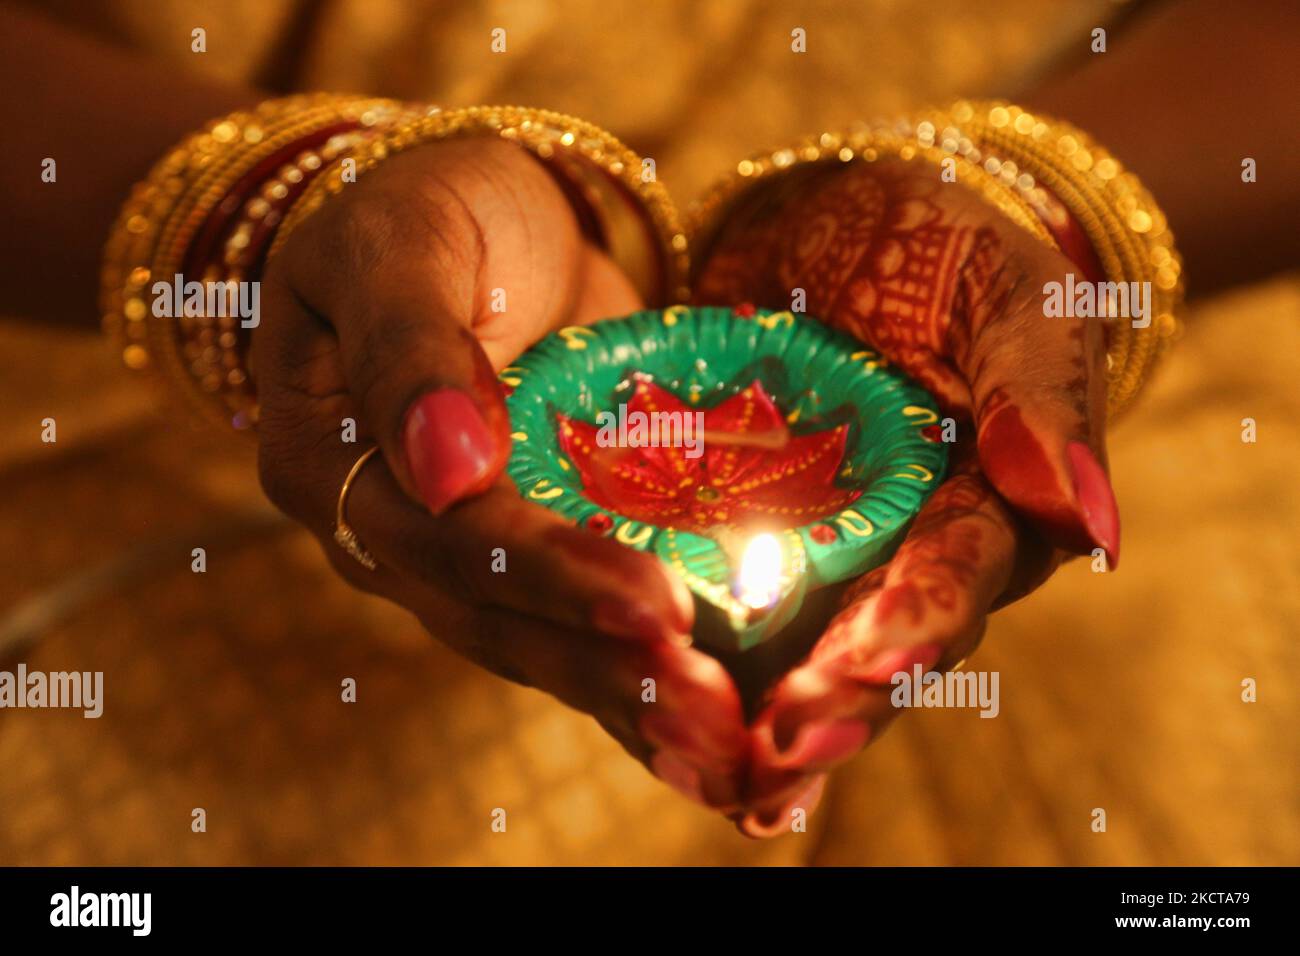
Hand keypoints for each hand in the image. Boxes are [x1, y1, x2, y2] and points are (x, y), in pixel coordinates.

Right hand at [253, 136, 748, 807]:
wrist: (491, 220)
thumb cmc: (432, 209)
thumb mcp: (403, 241)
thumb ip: (410, 344)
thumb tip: (449, 471)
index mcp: (331, 459)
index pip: (442, 537)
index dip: (546, 576)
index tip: (653, 606)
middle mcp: (389, 527)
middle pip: (492, 616)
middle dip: (602, 666)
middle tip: (711, 712)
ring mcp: (460, 550)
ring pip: (536, 641)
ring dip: (628, 695)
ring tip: (724, 745)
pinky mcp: (530, 548)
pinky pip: (576, 619)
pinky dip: (639, 669)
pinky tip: (714, 722)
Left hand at [694, 158, 1118, 834]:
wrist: (831, 227)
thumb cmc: (939, 250)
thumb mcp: (1005, 292)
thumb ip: (1041, 392)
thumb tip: (1088, 520)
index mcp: (985, 509)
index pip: (954, 581)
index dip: (910, 631)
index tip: (857, 669)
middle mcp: (902, 557)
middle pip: (870, 650)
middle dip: (826, 704)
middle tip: (769, 751)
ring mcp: (819, 558)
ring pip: (793, 653)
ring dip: (753, 716)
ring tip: (712, 771)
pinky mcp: (739, 543)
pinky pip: (716, 610)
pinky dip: (689, 662)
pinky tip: (654, 722)